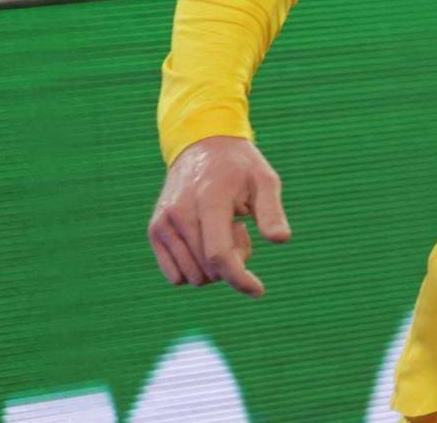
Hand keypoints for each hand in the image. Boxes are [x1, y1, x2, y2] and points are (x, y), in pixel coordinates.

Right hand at [147, 135, 290, 297]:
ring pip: (191, 277)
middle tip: (241, 231)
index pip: (219, 254)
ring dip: (214, 267)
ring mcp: (163, 223)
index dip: (239, 278)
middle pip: (208, 270)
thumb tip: (281, 239)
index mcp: (209, 200)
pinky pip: (174, 275)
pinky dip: (194, 269)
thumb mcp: (265, 180)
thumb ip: (272, 211)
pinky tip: (205, 241)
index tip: (258, 290)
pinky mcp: (154, 231)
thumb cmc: (240, 166)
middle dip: (233, 264)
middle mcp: (180, 214)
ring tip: (223, 232)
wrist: (202, 146)